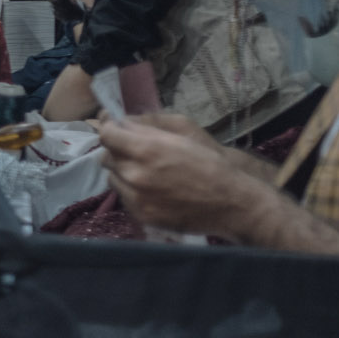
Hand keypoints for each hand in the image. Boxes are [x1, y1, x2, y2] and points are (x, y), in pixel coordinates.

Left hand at [97, 118, 255, 236]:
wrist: (232, 204)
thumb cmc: (211, 163)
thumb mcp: (183, 133)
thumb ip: (147, 125)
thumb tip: (122, 122)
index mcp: (146, 149)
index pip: (106, 134)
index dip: (109, 128)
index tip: (114, 127)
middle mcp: (134, 174)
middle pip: (106, 156)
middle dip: (118, 150)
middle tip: (135, 151)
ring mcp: (135, 197)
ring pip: (113, 177)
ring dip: (123, 171)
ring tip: (146, 171)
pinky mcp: (140, 215)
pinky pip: (123, 196)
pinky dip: (131, 190)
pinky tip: (151, 189)